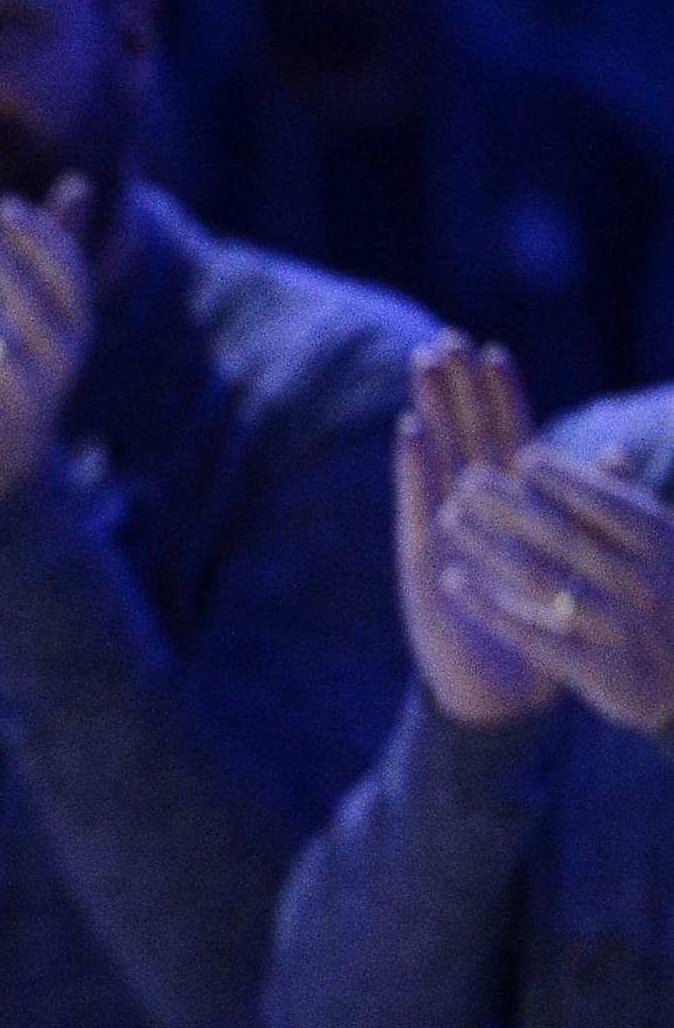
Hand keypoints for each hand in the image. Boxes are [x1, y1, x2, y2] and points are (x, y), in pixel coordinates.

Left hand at [0, 175, 94, 525]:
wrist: (0, 476)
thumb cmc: (14, 376)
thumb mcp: (39, 319)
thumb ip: (55, 254)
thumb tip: (78, 183)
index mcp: (78, 328)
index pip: (67, 270)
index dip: (39, 235)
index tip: (0, 205)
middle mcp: (60, 359)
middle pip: (19, 289)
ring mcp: (24, 393)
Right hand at [397, 335, 554, 728]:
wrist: (506, 690)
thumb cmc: (543, 624)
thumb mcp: (576, 558)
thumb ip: (592, 503)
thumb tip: (617, 451)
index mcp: (510, 508)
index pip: (502, 437)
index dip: (497, 394)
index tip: (490, 347)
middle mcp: (468, 511)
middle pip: (461, 436)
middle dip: (453, 387)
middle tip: (444, 337)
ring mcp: (441, 530)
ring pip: (436, 458)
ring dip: (429, 410)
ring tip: (422, 366)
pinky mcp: (423, 557)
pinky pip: (418, 502)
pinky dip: (414, 466)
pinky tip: (410, 431)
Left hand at [435, 443, 673, 735]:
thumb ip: (636, 509)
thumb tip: (608, 454)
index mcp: (668, 550)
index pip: (611, 506)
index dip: (567, 479)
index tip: (522, 456)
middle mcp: (646, 587)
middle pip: (567, 537)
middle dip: (511, 504)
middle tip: (465, 479)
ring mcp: (620, 629)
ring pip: (543, 580)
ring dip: (490, 546)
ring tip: (448, 517)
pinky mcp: (596, 670)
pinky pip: (532, 633)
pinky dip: (490, 606)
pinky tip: (453, 581)